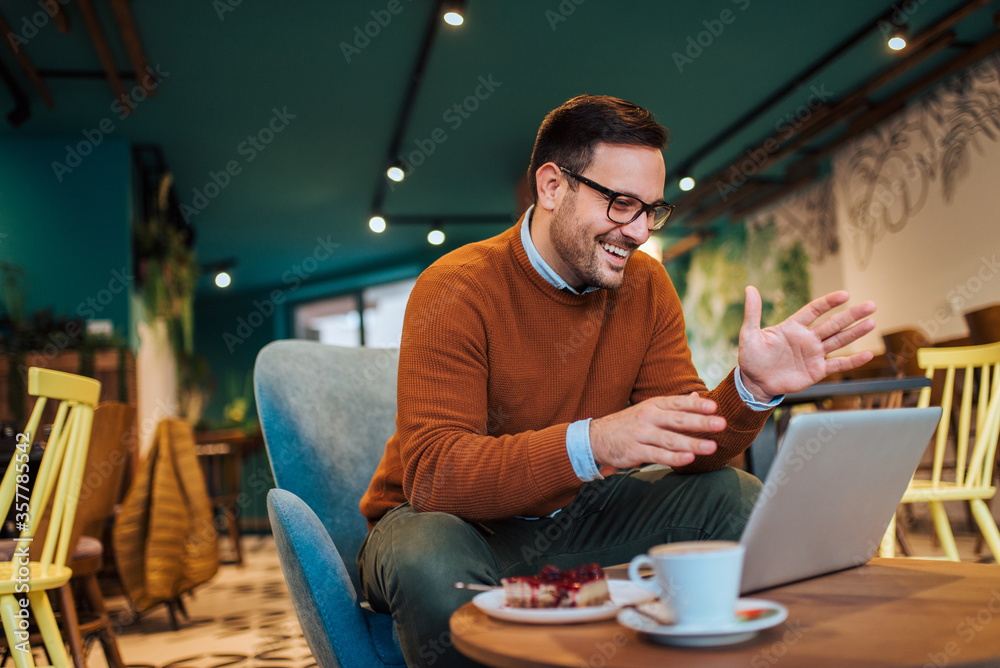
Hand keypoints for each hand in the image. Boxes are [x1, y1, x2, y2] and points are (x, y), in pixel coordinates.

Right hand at [589, 392, 725, 468]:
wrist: (597, 438)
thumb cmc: (629, 424)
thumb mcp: (650, 409)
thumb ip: (674, 406)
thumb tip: (698, 397)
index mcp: (654, 405)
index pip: (678, 403)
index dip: (697, 405)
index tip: (715, 407)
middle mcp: (648, 417)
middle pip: (678, 420)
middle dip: (701, 422)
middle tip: (721, 424)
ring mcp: (641, 434)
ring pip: (670, 439)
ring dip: (693, 443)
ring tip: (712, 447)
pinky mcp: (635, 452)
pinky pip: (657, 455)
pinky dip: (674, 458)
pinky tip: (688, 459)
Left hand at [738, 287, 876, 400]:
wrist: (754, 382)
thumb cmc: (751, 357)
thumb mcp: (749, 334)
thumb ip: (753, 312)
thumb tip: (750, 288)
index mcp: (793, 327)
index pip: (814, 310)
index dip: (829, 302)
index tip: (844, 295)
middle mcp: (807, 338)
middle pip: (833, 323)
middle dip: (851, 315)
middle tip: (871, 305)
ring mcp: (813, 354)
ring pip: (838, 341)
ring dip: (855, 333)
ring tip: (872, 322)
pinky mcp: (816, 371)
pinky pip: (837, 365)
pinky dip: (852, 361)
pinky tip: (867, 355)